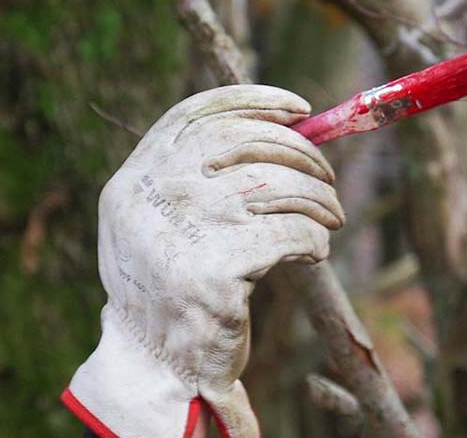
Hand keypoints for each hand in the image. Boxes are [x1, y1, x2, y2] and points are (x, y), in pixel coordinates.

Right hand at [65, 85, 344, 437]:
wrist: (155, 364)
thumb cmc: (169, 287)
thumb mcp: (156, 220)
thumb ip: (194, 175)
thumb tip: (280, 130)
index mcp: (135, 178)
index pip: (198, 115)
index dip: (254, 103)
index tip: (298, 109)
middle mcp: (154, 196)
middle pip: (247, 143)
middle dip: (302, 155)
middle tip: (326, 177)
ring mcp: (184, 231)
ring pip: (278, 185)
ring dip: (318, 198)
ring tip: (330, 217)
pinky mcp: (217, 271)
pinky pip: (292, 232)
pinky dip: (314, 237)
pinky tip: (314, 249)